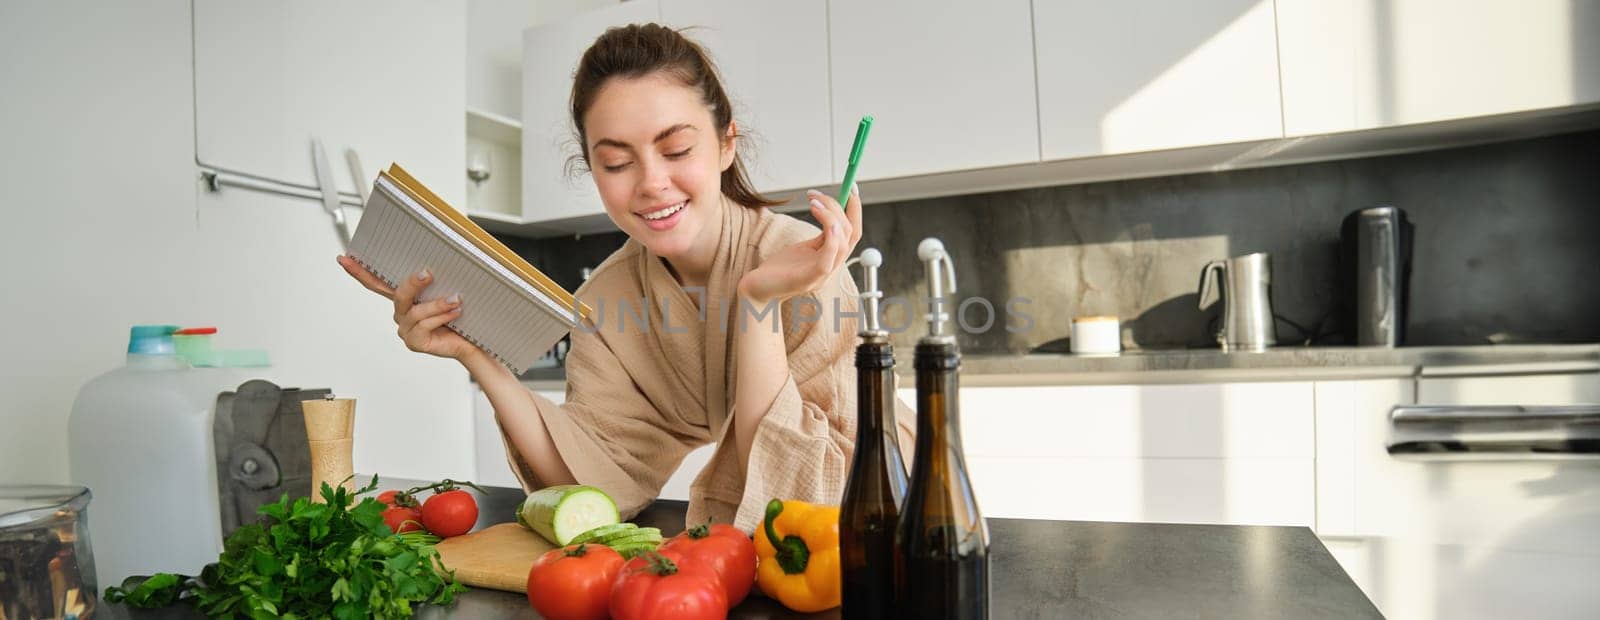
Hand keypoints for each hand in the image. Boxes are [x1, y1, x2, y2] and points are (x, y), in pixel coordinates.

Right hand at [336, 255, 483, 360]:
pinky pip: (423, 326)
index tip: (344, 259)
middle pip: (398, 294)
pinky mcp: (415, 342)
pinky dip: (441, 317)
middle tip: (427, 273)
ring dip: (437, 304)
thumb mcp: (447, 290)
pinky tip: (455, 312)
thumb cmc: (460, 315)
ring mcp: (406, 328)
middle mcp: (402, 313)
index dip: (359, 271)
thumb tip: (438, 256)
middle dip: (412, 283)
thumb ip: (438, 278)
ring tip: (456, 299)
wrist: (473, 341)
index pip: (377, 282)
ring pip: (414, 311)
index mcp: (405, 298)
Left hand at [738, 185, 862, 303]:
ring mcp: (821, 276)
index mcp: (831, 259)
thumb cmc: (777, 270)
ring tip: (814, 202)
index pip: (853, 233)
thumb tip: (828, 210)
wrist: (757, 290)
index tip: (852, 188)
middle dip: (840, 208)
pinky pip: (828, 260)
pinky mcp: (807, 279)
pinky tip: (824, 220)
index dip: (856, 210)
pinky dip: (832, 238)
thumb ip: (819, 236)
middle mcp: (831, 268)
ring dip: (832, 217)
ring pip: (843, 244)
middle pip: (850, 235)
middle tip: (817, 195)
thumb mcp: (802, 248)